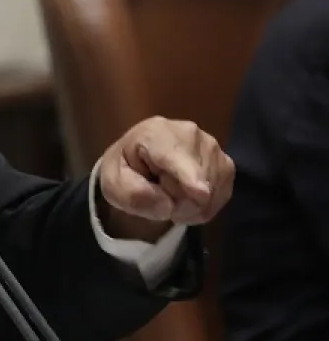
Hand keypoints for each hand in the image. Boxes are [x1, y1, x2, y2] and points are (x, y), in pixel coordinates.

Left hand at [97, 117, 234, 240]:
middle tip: (157, 194)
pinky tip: (187, 201)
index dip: (190, 176)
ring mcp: (212, 147)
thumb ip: (134, 195)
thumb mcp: (113, 184)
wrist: (140, 162)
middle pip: (196, 182)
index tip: (200, 192)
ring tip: (170, 196)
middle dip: (177, 202)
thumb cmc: (124, 171)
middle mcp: (190, 134)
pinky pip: (221, 196)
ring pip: (211, 192)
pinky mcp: (225, 163)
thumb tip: (168, 207)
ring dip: (190, 207)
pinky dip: (204, 207)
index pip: (176, 157)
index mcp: (155, 133)